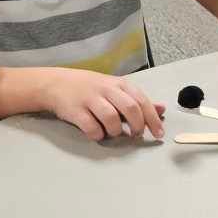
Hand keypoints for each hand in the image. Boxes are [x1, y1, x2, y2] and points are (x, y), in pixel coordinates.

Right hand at [41, 71, 164, 141]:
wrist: (55, 83)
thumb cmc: (90, 88)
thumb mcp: (116, 89)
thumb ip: (138, 100)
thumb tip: (161, 109)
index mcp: (119, 84)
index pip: (142, 101)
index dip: (153, 119)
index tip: (159, 134)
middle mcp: (106, 89)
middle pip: (130, 108)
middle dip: (137, 125)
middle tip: (136, 135)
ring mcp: (90, 99)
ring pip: (111, 118)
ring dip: (116, 131)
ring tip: (113, 132)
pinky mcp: (75, 111)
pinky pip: (91, 127)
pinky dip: (98, 135)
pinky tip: (97, 133)